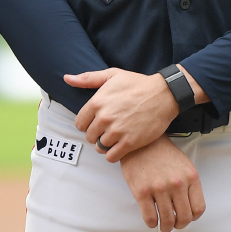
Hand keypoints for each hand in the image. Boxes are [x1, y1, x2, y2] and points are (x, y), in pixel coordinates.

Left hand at [64, 68, 179, 160]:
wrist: (163, 94)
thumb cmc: (137, 84)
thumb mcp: (112, 75)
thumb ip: (87, 78)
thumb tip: (67, 78)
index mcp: (97, 102)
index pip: (79, 123)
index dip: (87, 124)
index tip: (96, 122)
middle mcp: (105, 118)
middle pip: (89, 136)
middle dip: (97, 134)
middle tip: (108, 129)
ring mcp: (117, 131)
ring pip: (100, 147)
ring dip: (105, 144)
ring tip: (115, 137)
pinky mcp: (130, 142)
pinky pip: (111, 156)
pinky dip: (113, 154)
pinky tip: (120, 146)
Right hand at [120, 136, 205, 231]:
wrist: (141, 142)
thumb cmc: (163, 154)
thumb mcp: (185, 165)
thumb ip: (190, 185)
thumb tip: (189, 208)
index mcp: (190, 177)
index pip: (198, 209)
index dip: (192, 218)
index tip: (186, 217)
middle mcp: (177, 184)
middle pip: (184, 218)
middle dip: (179, 226)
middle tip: (174, 224)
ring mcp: (159, 188)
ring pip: (167, 221)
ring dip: (165, 228)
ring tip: (163, 225)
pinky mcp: (142, 192)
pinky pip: (150, 218)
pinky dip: (152, 224)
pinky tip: (152, 220)